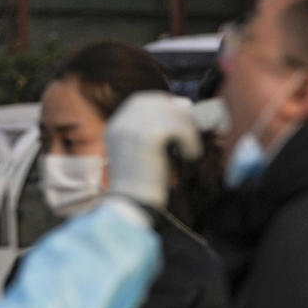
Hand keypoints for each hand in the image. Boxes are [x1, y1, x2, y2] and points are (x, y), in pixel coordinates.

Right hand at [105, 91, 201, 210]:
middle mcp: (121, 123)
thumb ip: (157, 131)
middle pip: (156, 102)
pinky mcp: (148, 137)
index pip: (140, 101)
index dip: (163, 104)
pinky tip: (191, 155)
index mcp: (115, 127)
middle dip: (179, 113)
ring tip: (191, 150)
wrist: (131, 207)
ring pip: (170, 113)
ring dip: (187, 130)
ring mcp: (132, 128)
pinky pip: (177, 127)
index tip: (181, 117)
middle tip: (192, 131)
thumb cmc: (142, 187)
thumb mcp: (144, 155)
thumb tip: (185, 104)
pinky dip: (190, 140)